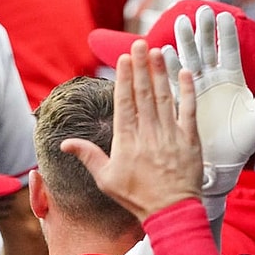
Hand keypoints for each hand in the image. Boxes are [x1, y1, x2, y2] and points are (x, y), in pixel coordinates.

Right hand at [61, 40, 201, 221]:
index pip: (124, 102)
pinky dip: (187, 91)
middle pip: (144, 94)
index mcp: (127, 140)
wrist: (171, 211)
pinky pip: (189, 111)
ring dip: (160, 73)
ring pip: (164, 98)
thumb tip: (64, 142)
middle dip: (141, 67)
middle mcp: (148, 133)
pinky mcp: (190, 140)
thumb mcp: (106, 179)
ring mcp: (170, 135)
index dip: (124, 78)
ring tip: (158, 51)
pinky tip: (184, 72)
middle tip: (140, 43)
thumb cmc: (137, 197)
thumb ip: (87, 156)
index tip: (124, 58)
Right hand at [163, 5, 254, 218]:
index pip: (228, 51)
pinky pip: (173, 80)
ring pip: (189, 59)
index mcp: (232, 79)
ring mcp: (195, 88)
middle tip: (200, 11)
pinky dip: (169, 67)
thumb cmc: (243, 142)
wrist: (221, 165)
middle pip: (207, 48)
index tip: (224, 16)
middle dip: (203, 30)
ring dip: (184, 42)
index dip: (226, 34)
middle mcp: (213, 79)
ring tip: (180, 22)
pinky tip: (163, 52)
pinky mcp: (181, 100)